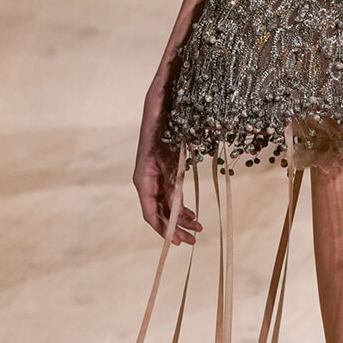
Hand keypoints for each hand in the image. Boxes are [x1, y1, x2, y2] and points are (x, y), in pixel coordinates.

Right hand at [134, 88, 201, 243]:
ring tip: (198, 228)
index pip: (150, 211)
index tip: (176, 241)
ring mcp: (156, 175)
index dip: (163, 228)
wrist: (163, 100)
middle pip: (159, 212)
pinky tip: (193, 213)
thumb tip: (178, 205)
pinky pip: (172, 194)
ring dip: (181, 218)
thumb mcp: (171, 154)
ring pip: (167, 204)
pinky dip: (182, 205)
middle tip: (194, 240)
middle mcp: (148, 179)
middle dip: (175, 227)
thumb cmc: (164, 124)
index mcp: (143, 177)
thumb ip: (173, 179)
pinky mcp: (165, 169)